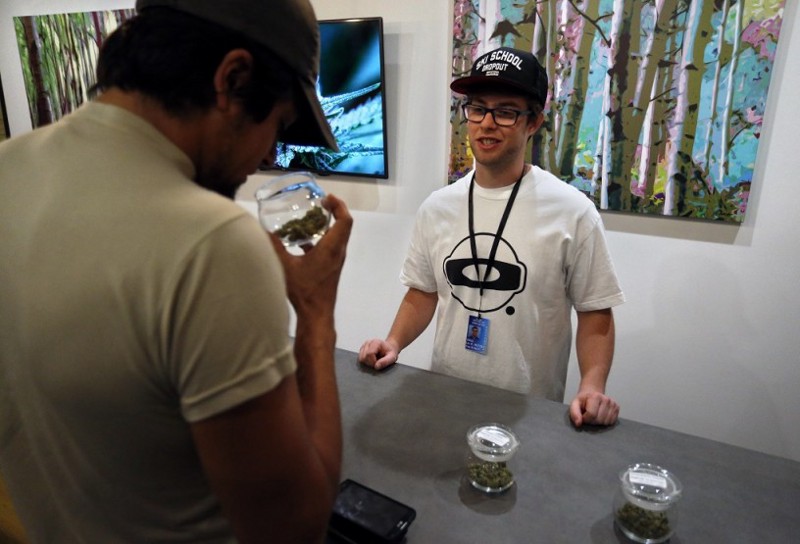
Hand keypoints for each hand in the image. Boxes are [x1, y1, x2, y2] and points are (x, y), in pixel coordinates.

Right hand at [268, 194, 351, 319]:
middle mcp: (338, 252)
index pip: (345, 220)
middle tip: (318, 203)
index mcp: (332, 247)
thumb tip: (262, 230)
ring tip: (308, 218)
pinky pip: (329, 247)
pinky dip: (319, 239)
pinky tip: (301, 241)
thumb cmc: (304, 290)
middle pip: (343, 225)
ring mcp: (336, 260)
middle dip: (333, 211)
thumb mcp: (285, 266)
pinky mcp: (330, 267)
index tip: (326, 197)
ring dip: (326, 225)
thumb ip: (273, 246)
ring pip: (336, 236)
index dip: (339, 205)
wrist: (316, 314)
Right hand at [358, 338, 398, 369]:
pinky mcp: (362, 349)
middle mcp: (368, 342)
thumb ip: (385, 361)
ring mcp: (364, 346)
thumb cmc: (391, 352)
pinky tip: (371, 359)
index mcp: (376, 342)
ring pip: (361, 358)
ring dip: (367, 362)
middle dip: (370, 363)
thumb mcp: (392, 357)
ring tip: (375, 360)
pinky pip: (360, 358)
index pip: (369, 354)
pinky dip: (366, 361)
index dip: (373, 361)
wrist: (389, 348)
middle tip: (377, 362)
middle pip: (364, 357)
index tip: (379, 363)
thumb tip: (376, 366)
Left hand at [569, 390, 618, 427]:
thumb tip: (579, 423)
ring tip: (595, 415)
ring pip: (606, 422)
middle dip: (592, 421)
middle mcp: (606, 399)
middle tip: (588, 415)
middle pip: (599, 420)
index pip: (591, 415)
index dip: (585, 418)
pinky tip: (601, 415)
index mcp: (595, 396)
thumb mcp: (575, 404)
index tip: (583, 415)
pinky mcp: (617, 408)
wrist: (592, 393)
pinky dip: (605, 421)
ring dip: (599, 422)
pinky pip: (611, 422)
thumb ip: (574, 413)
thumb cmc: (583, 400)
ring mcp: (613, 403)